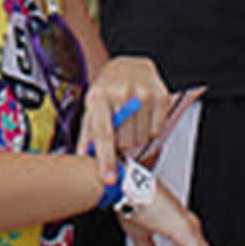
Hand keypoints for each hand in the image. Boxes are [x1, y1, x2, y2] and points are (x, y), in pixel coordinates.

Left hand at [80, 56, 170, 183]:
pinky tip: (142, 116)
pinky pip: (156, 131)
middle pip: (125, 142)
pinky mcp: (161, 96)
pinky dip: (149, 130)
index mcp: (99, 96)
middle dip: (120, 144)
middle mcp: (122, 93)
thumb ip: (88, 135)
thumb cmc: (108, 89)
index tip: (109, 179)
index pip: (104, 134)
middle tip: (119, 130)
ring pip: (141, 139)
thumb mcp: (91, 107)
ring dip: (135, 137)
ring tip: (130, 120)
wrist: (130, 66)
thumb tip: (83, 159)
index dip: (106, 159)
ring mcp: (143, 93)